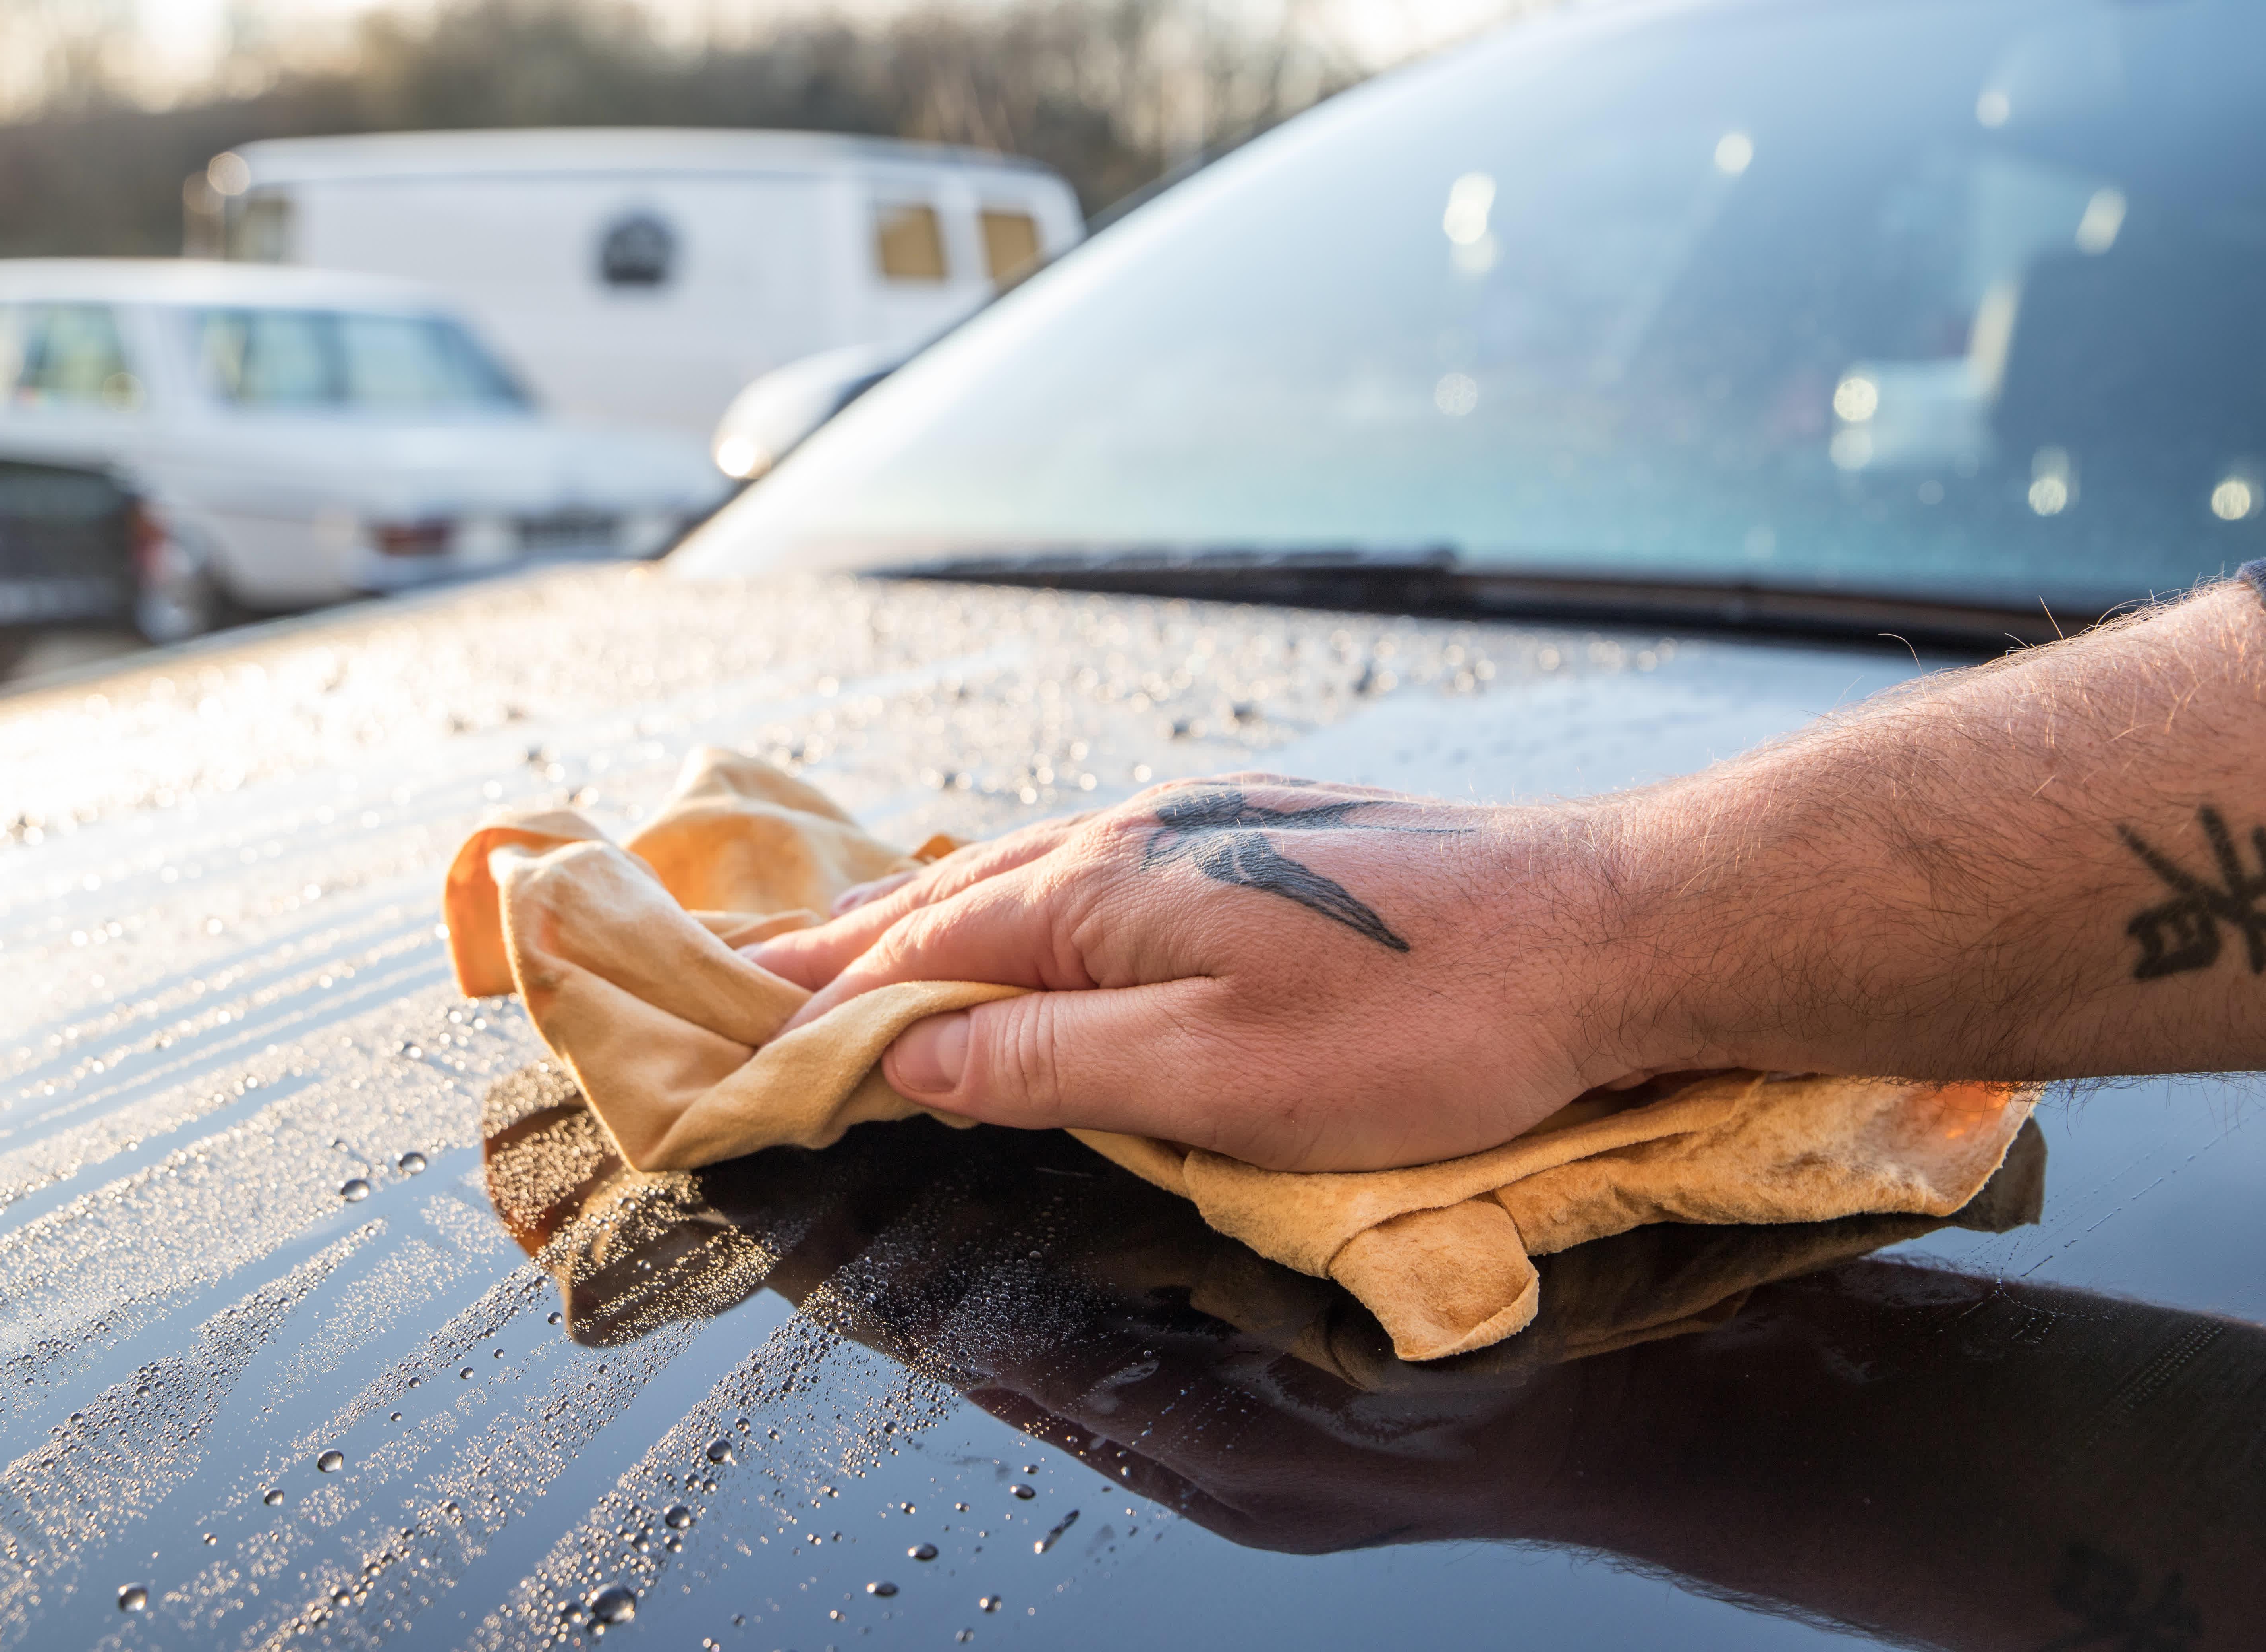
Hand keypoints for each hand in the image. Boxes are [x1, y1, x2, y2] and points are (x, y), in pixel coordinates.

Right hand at [747, 774, 1650, 1170]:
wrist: (1605, 932)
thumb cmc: (1425, 1020)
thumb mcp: (1217, 1079)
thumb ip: (1055, 1065)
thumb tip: (915, 1061)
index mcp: (1108, 893)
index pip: (925, 950)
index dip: (831, 996)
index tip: (743, 1023)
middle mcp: (1140, 838)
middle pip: (958, 894)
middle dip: (855, 941)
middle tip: (763, 971)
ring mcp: (1207, 828)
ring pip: (1029, 873)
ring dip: (934, 914)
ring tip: (864, 942)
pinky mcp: (1266, 842)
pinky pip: (1096, 868)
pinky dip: (1023, 900)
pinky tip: (1027, 916)